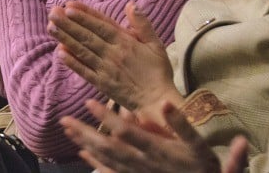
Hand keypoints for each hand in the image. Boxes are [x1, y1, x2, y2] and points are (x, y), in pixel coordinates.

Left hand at [48, 1, 181, 116]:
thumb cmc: (158, 72)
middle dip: (69, 23)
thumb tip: (131, 4)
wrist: (156, 101)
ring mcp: (105, 69)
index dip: (84, 15)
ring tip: (51, 27)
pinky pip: (84, 71)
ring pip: (82, 50)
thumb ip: (143, 24)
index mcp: (126, 42)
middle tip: (53, 12)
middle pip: (87, 35)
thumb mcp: (156, 44)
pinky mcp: (102, 84)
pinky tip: (60, 52)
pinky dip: (72, 62)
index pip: (101, 24)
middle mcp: (113, 54)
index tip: (69, 5)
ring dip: (65, 38)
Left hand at [60, 99, 249, 172]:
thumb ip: (182, 124)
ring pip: (106, 159)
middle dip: (85, 133)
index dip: (107, 117)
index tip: (89, 102)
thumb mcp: (199, 144)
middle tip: (64, 120)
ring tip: (68, 131)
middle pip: (108, 147)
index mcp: (156, 149)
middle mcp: (142, 163)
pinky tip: (84, 154)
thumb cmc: (204, 167)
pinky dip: (97, 163)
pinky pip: (113, 172)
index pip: (125, 132)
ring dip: (86, 144)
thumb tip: (165, 103)